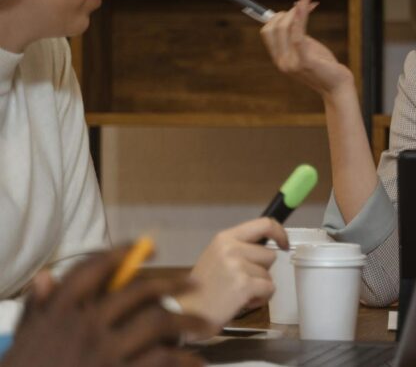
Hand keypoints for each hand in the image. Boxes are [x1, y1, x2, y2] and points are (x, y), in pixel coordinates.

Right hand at [3, 247, 210, 366]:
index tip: (145, 247)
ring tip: (206, 326)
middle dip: (171, 285)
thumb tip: (46, 276)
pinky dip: (181, 360)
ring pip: (157, 324)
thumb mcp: (21, 341)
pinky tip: (195, 361)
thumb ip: (36, 309)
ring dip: (186, 323)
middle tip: (195, 284)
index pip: (92, 270)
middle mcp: (84, 325)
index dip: (121, 253)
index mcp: (58, 312)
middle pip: (137, 292)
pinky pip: (159, 360)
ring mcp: (103, 351)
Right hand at [176, 217, 288, 333]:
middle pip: (270, 255)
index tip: (284, 243)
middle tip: (240, 281)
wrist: (185, 313)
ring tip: (237, 293)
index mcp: (225, 238)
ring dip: (259, 286)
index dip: (280, 233)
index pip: (264, 224)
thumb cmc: (203, 288)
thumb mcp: (216, 257)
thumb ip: (239, 247)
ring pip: (269, 274)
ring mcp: (237, 266)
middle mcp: (231, 248)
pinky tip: (241, 302)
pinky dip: (260, 299)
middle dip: (261, 270)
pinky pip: (269, 289)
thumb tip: (270, 242)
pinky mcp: (244, 285)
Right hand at [261, 0, 354, 97]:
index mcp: (279, 58)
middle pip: (273, 28)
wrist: (338, 87)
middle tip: (304, 5)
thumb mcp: (308, 49)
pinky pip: (298, 35)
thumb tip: (296, 12)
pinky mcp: (305, 61)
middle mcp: (281, 61)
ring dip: (296, 9)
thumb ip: (298, 36)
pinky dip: (300, 18)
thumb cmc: (325, 67)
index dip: (278, 16)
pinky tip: (304, 6)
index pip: (267, 32)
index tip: (294, 7)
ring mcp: (291, 63)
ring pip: (285, 28)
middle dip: (287, 12)